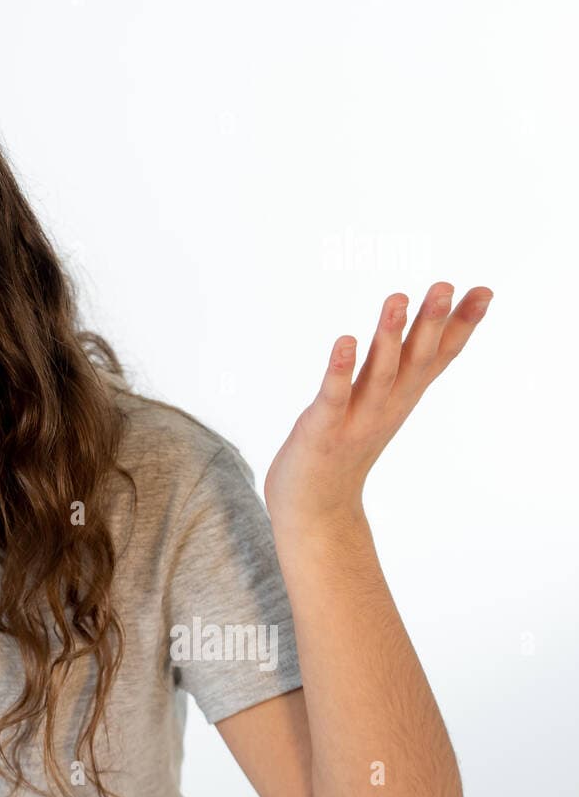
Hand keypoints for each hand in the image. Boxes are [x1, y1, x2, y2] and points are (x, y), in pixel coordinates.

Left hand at [264, 281, 493, 523]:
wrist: (315, 510)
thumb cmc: (343, 450)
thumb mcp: (380, 407)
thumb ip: (396, 374)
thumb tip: (415, 338)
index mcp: (400, 399)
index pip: (437, 357)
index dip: (460, 325)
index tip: (483, 290)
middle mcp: (386, 407)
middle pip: (414, 360)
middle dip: (431, 323)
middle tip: (445, 285)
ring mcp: (356, 420)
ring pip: (378, 374)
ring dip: (388, 338)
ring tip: (397, 300)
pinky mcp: (322, 430)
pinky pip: (333, 396)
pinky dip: (339, 370)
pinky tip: (344, 341)